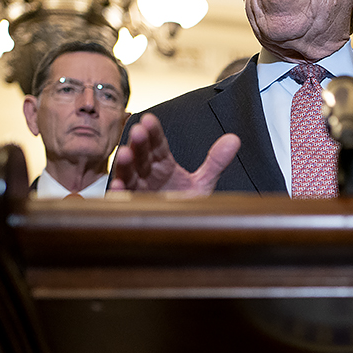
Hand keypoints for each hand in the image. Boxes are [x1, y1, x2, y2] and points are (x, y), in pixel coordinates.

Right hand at [109, 113, 240, 196]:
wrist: (180, 233)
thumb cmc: (183, 205)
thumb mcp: (202, 183)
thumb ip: (215, 162)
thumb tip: (233, 140)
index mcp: (163, 165)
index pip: (157, 144)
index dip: (154, 132)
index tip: (150, 120)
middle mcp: (148, 174)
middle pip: (142, 155)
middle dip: (139, 143)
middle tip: (138, 131)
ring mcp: (138, 190)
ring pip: (128, 174)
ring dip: (125, 164)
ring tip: (125, 154)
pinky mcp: (132, 207)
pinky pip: (123, 200)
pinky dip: (119, 194)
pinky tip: (119, 186)